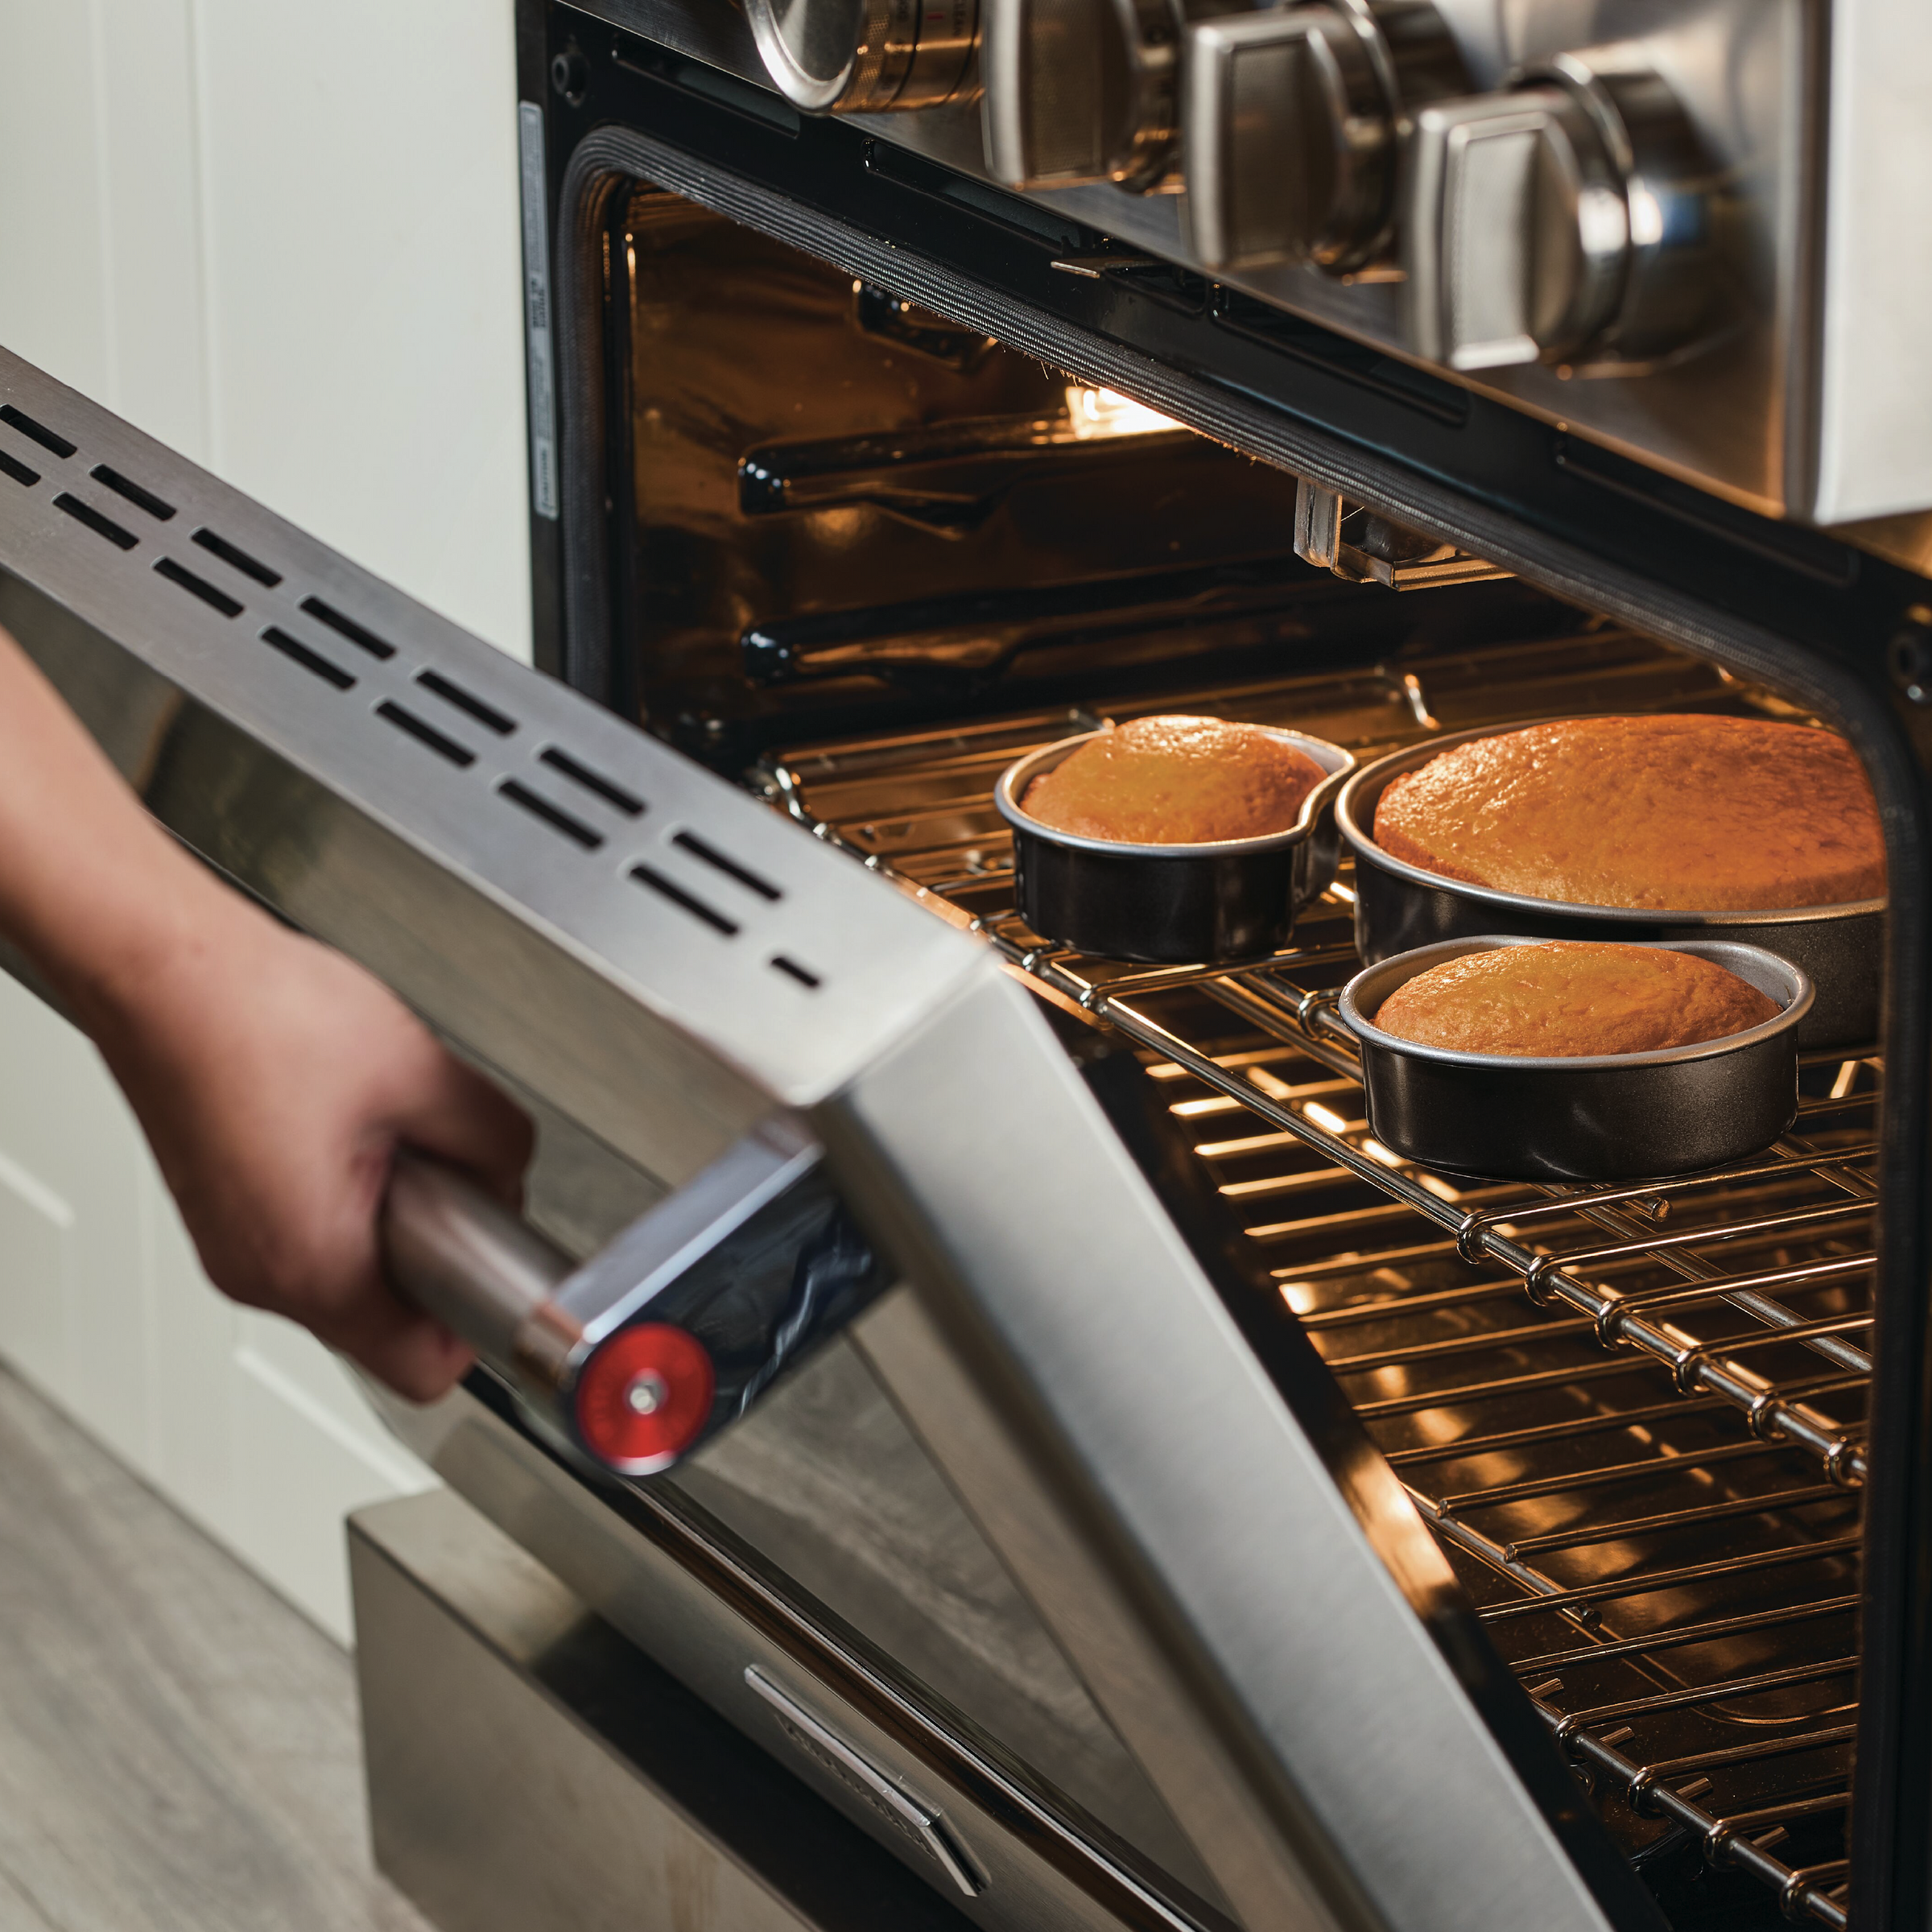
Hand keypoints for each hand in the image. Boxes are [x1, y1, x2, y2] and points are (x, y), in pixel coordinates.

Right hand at [87, 880, 532, 1400]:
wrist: (162, 967)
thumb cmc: (257, 1016)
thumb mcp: (424, 1075)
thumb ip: (494, 1140)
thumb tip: (511, 1171)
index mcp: (311, 1264)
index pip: (420, 1368)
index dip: (477, 1323)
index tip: (499, 1265)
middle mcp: (258, 1271)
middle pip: (382, 1320)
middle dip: (435, 1255)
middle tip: (450, 1177)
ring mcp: (231, 1242)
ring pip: (344, 1271)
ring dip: (389, 1219)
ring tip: (394, 1137)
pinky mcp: (223, 1204)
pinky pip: (305, 1230)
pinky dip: (346, 1194)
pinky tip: (353, 1125)